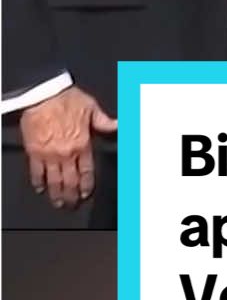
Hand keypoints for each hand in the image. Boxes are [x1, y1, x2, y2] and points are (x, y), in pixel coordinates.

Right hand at [20, 86, 117, 209]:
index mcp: (82, 144)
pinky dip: (38, 183)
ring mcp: (49, 155)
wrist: (43, 95)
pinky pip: (36, 173)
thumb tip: (118, 125)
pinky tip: (40, 188)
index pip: (86, 172)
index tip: (85, 193)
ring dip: (57, 194)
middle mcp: (66, 154)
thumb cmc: (67, 99)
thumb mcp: (91, 108)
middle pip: (70, 182)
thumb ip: (104, 121)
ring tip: (59, 203)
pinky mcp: (34, 152)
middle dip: (72, 196)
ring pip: (54, 182)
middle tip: (72, 204)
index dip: (86, 186)